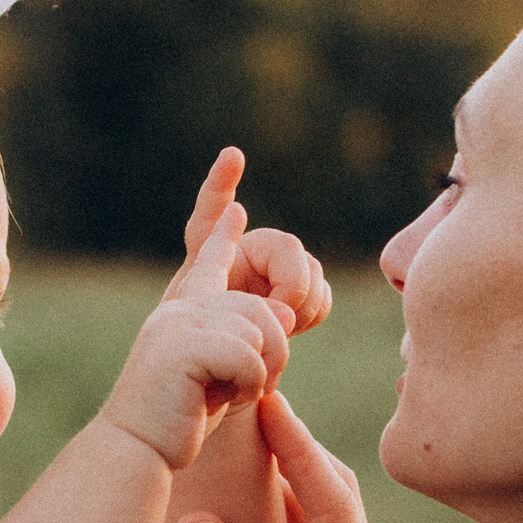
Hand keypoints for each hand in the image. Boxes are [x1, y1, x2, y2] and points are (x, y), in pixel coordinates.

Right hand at [103, 204, 294, 469]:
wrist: (136, 449)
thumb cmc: (176, 422)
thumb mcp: (224, 379)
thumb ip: (253, 344)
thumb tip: (289, 312)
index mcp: (184, 313)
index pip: (208, 263)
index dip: (222, 235)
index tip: (234, 207)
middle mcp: (180, 310)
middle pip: (263, 309)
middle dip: (273, 353)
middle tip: (246, 388)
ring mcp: (179, 324)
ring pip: (261, 331)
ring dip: (260, 374)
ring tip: (227, 397)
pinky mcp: (184, 346)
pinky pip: (249, 356)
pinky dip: (248, 386)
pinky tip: (221, 402)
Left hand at [164, 147, 330, 334]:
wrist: (218, 366)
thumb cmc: (200, 345)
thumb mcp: (204, 329)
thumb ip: (237, 314)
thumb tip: (285, 313)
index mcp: (211, 250)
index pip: (210, 209)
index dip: (220, 181)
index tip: (231, 156)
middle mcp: (249, 249)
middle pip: (290, 248)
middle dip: (292, 286)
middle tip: (275, 318)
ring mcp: (278, 269)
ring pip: (313, 273)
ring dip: (303, 305)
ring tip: (277, 327)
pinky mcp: (298, 292)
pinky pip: (322, 296)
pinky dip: (312, 313)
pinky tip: (292, 328)